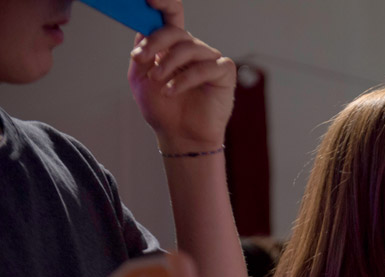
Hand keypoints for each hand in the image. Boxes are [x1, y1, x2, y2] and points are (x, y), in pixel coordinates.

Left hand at [128, 0, 234, 153]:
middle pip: (176, 31)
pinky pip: (206, 67)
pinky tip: (172, 90)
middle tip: (141, 59)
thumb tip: (143, 29)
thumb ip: (142, 52)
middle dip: (155, 42)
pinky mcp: (224, 75)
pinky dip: (186, 78)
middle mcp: (192, 49)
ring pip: (190, 48)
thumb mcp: (140, 78)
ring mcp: (209, 61)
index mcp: (172, 46)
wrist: (178, 136)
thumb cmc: (163, 109)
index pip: (170, 16)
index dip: (163, 4)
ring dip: (168, 64)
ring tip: (157, 82)